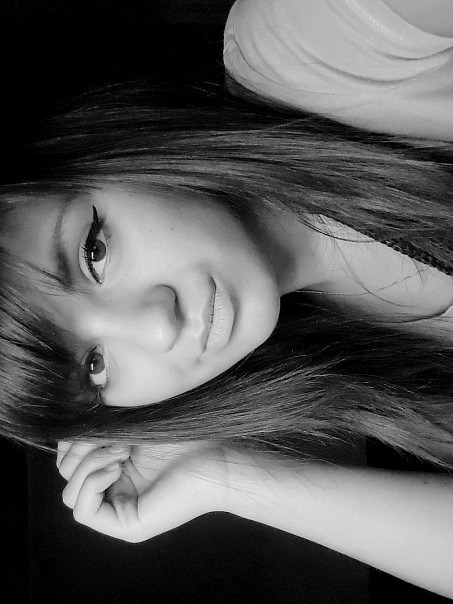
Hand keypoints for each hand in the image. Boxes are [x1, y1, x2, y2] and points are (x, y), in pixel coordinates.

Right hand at [57, 440, 228, 541]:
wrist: (213, 457)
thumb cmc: (181, 438)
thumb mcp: (129, 427)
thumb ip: (98, 429)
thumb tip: (65, 427)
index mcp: (113, 468)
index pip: (68, 460)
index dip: (73, 440)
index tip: (101, 422)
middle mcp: (113, 490)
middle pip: (65, 476)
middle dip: (81, 450)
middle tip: (116, 438)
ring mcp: (118, 510)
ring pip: (69, 494)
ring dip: (88, 465)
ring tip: (122, 451)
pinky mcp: (126, 525)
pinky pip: (83, 512)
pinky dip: (92, 483)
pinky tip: (117, 467)